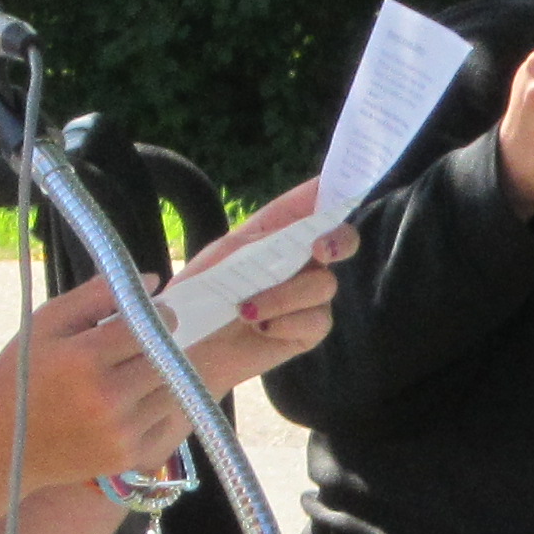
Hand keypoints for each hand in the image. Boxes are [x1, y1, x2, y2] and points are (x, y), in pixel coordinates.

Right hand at [0, 277, 191, 496]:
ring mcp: (121, 431)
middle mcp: (108, 397)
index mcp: (85, 358)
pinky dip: (154, 409)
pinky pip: (165, 421)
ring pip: (171, 390)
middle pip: (166, 358)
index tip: (150, 315)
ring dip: (160, 377)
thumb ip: (97, 295)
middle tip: (139, 346)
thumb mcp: (46, 324)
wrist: (1, 448)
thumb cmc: (21, 377)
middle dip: (159, 346)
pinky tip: (127, 404)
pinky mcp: (128, 455)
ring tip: (129, 375)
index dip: (157, 315)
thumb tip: (151, 280)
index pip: (151, 325)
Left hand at [177, 178, 351, 391]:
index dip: (337, 188)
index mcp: (278, 231)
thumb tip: (302, 234)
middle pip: (343, 239)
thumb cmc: (198, 294)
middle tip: (321, 249)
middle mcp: (300, 260)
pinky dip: (286, 323)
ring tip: (246, 311)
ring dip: (284, 296)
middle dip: (339, 240)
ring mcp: (307, 297)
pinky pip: (317, 321)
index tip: (346, 186)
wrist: (187, 347)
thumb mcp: (225, 257)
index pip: (315, 201)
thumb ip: (266, 239)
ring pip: (324, 285)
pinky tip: (260, 328)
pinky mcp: (307, 331)